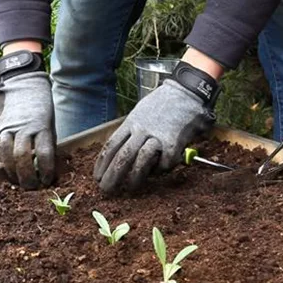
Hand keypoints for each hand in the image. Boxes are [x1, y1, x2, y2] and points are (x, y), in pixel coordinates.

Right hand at [0, 71, 55, 189]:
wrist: (21, 85)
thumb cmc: (40, 109)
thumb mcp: (49, 126)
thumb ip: (46, 146)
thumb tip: (45, 171)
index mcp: (41, 126)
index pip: (44, 155)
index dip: (46, 172)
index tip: (47, 181)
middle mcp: (22, 128)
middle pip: (23, 158)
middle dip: (27, 177)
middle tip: (32, 187)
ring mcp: (5, 129)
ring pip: (7, 157)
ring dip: (13, 173)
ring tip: (19, 182)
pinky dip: (3, 163)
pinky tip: (9, 168)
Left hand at [93, 78, 215, 193]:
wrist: (186, 93)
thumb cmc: (161, 104)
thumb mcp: (139, 113)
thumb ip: (130, 131)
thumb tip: (118, 151)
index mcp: (130, 123)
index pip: (111, 146)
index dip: (102, 163)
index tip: (96, 176)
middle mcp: (141, 130)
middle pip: (122, 156)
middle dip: (112, 176)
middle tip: (106, 189)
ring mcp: (157, 136)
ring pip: (140, 161)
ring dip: (134, 177)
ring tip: (130, 188)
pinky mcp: (174, 143)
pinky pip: (164, 162)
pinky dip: (160, 170)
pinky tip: (158, 172)